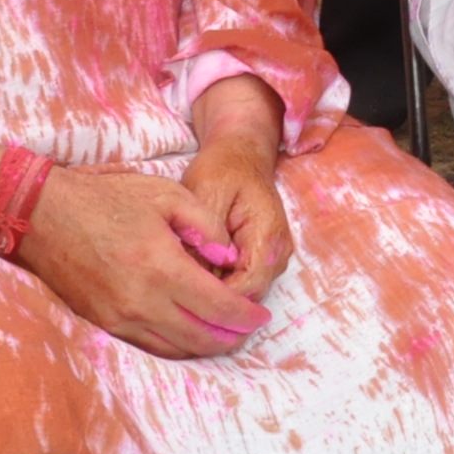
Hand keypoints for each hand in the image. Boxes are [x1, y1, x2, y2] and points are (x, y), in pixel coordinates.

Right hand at [18, 166, 277, 358]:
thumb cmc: (109, 199)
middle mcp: (140, 301)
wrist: (45, 218)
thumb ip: (207, 227)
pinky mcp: (102, 324)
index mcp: (162, 267)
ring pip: (174, 348)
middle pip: (199, 337)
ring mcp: (118, 318)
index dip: (245, 316)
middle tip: (249, 328)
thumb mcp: (168, 195)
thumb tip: (231, 259)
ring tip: (226, 333)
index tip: (262, 315)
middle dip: (231, 337)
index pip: (217, 307)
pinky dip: (175, 345)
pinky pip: (147, 346)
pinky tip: (189, 333)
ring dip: (205, 346)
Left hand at [179, 75, 294, 302]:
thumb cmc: (222, 170)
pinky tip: (196, 274)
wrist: (241, 153)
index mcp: (268, 237)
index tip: (180, 294)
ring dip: (216, 293)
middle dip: (213, 300)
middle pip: (246, 298)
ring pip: (244, 295)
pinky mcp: (263, 258)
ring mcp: (273, 257)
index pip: (245, 289)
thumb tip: (192, 277)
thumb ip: (203, 237)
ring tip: (183, 281)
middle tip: (175, 292)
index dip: (214, 299)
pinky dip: (219, 284)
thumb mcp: (205, 194)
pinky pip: (242, 283)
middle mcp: (278, 253)